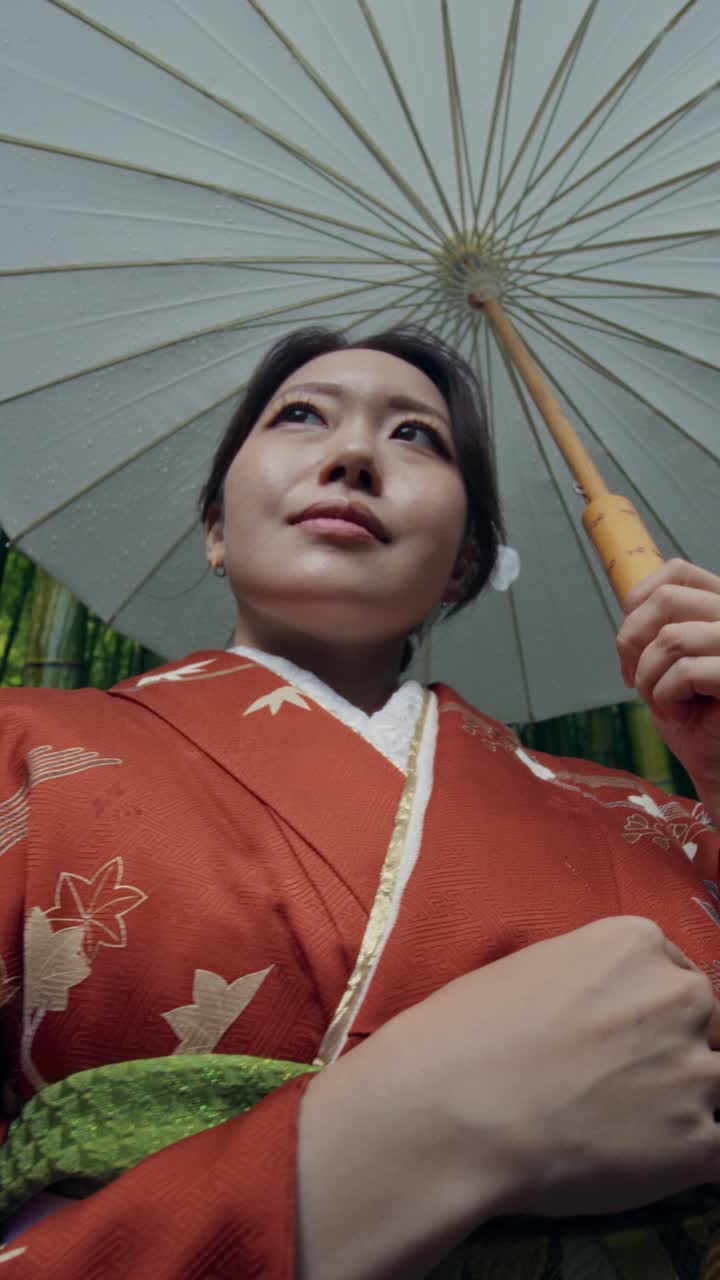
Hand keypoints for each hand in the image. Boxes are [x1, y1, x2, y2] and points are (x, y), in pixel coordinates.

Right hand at [385, 917, 719, 1218]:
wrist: (453, 1106)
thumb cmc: (469, 1032)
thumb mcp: (534, 968)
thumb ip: (594, 983)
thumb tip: (604, 1013)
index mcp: (637, 944)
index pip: (681, 980)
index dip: (655, 1017)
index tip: (624, 1043)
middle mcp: (678, 997)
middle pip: (710, 1027)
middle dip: (677, 1055)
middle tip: (624, 1087)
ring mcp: (694, 1071)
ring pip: (719, 1087)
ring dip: (685, 1106)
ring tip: (627, 1128)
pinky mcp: (697, 1144)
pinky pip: (718, 1149)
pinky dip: (686, 1158)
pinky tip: (638, 1161)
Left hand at [616, 558, 719, 820]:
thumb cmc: (698, 719)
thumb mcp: (669, 662)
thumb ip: (659, 626)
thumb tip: (629, 604)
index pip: (677, 571)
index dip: (638, 600)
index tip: (629, 643)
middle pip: (667, 599)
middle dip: (632, 642)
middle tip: (633, 678)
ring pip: (671, 637)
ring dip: (648, 678)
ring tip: (663, 703)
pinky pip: (686, 670)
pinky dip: (667, 697)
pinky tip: (682, 715)